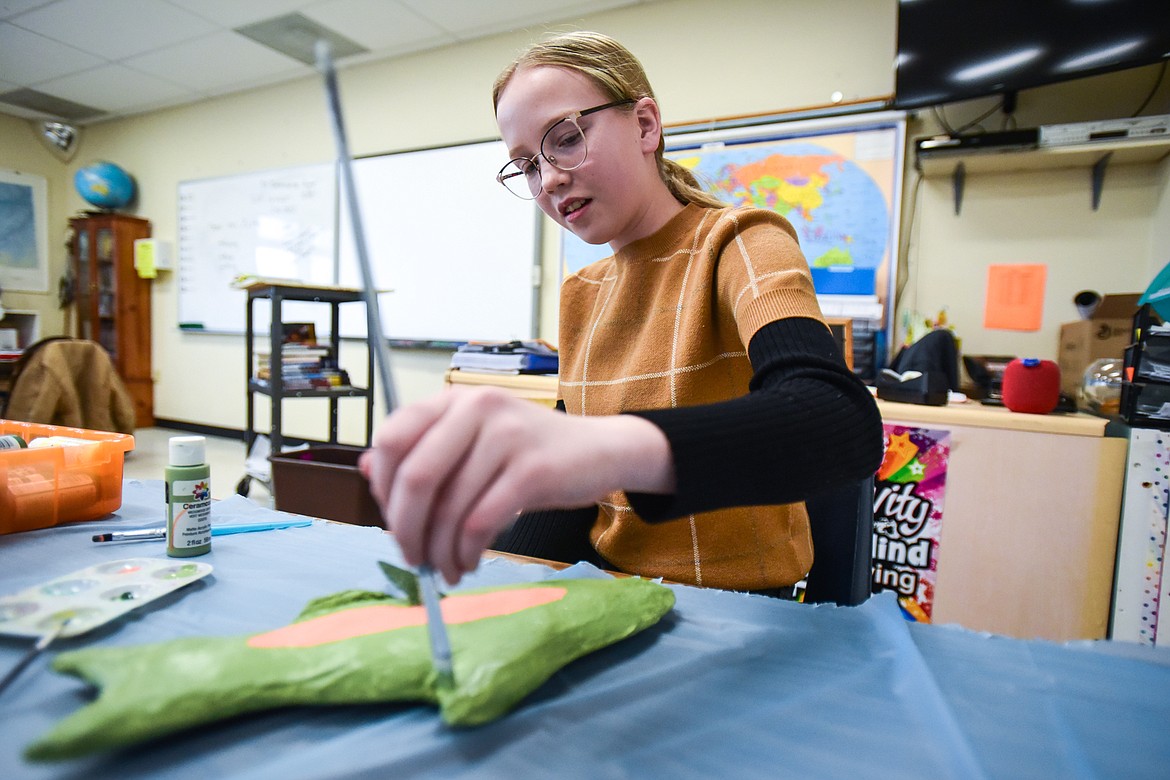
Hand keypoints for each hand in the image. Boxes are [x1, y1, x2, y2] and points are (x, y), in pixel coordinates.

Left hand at [359, 386, 673, 583]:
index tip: (394, 521)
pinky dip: (467, 552)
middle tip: (412, 558)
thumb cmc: (528, 452)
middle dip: (405, 528)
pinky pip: (481, 521)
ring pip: (450, 506)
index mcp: (453, 400)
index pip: (392, 440)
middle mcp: (476, 409)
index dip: (383, 488)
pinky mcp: (533, 470)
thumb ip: (423, 450)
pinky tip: (468, 562)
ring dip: (439, 550)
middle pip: (415, 477)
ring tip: (445, 569)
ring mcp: (506, 436)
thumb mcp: (473, 442)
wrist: (600, 451)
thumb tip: (367, 469)